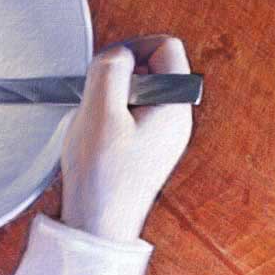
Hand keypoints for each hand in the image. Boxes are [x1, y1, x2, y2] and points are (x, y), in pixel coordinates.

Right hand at [59, 36, 195, 241]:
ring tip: (98, 126)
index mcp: (175, 105)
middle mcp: (177, 118)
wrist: (99, 227)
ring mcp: (163, 134)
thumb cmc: (102, 176)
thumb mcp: (100, 111)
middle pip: (152, 66)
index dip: (134, 46)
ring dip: (111, 98)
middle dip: (120, 74)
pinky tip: (98, 140)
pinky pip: (130, 113)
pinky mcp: (147, 147)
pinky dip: (110, 117)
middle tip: (100, 103)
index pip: (166, 46)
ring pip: (138, 90)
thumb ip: (110, 69)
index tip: (108, 68)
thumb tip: (119, 53)